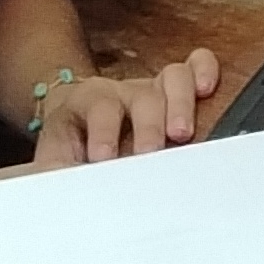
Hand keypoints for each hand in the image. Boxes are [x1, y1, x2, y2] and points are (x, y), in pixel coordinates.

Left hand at [33, 50, 220, 163]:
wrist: (74, 125)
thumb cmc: (71, 148)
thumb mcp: (56, 162)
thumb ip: (59, 176)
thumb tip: (62, 197)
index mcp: (88, 105)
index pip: (98, 109)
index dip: (104, 132)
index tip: (105, 158)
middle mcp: (124, 92)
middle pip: (141, 96)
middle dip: (148, 126)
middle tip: (150, 154)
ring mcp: (153, 88)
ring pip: (173, 77)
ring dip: (180, 104)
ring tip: (182, 134)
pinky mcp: (177, 88)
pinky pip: (196, 65)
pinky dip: (205, 73)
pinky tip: (207, 90)